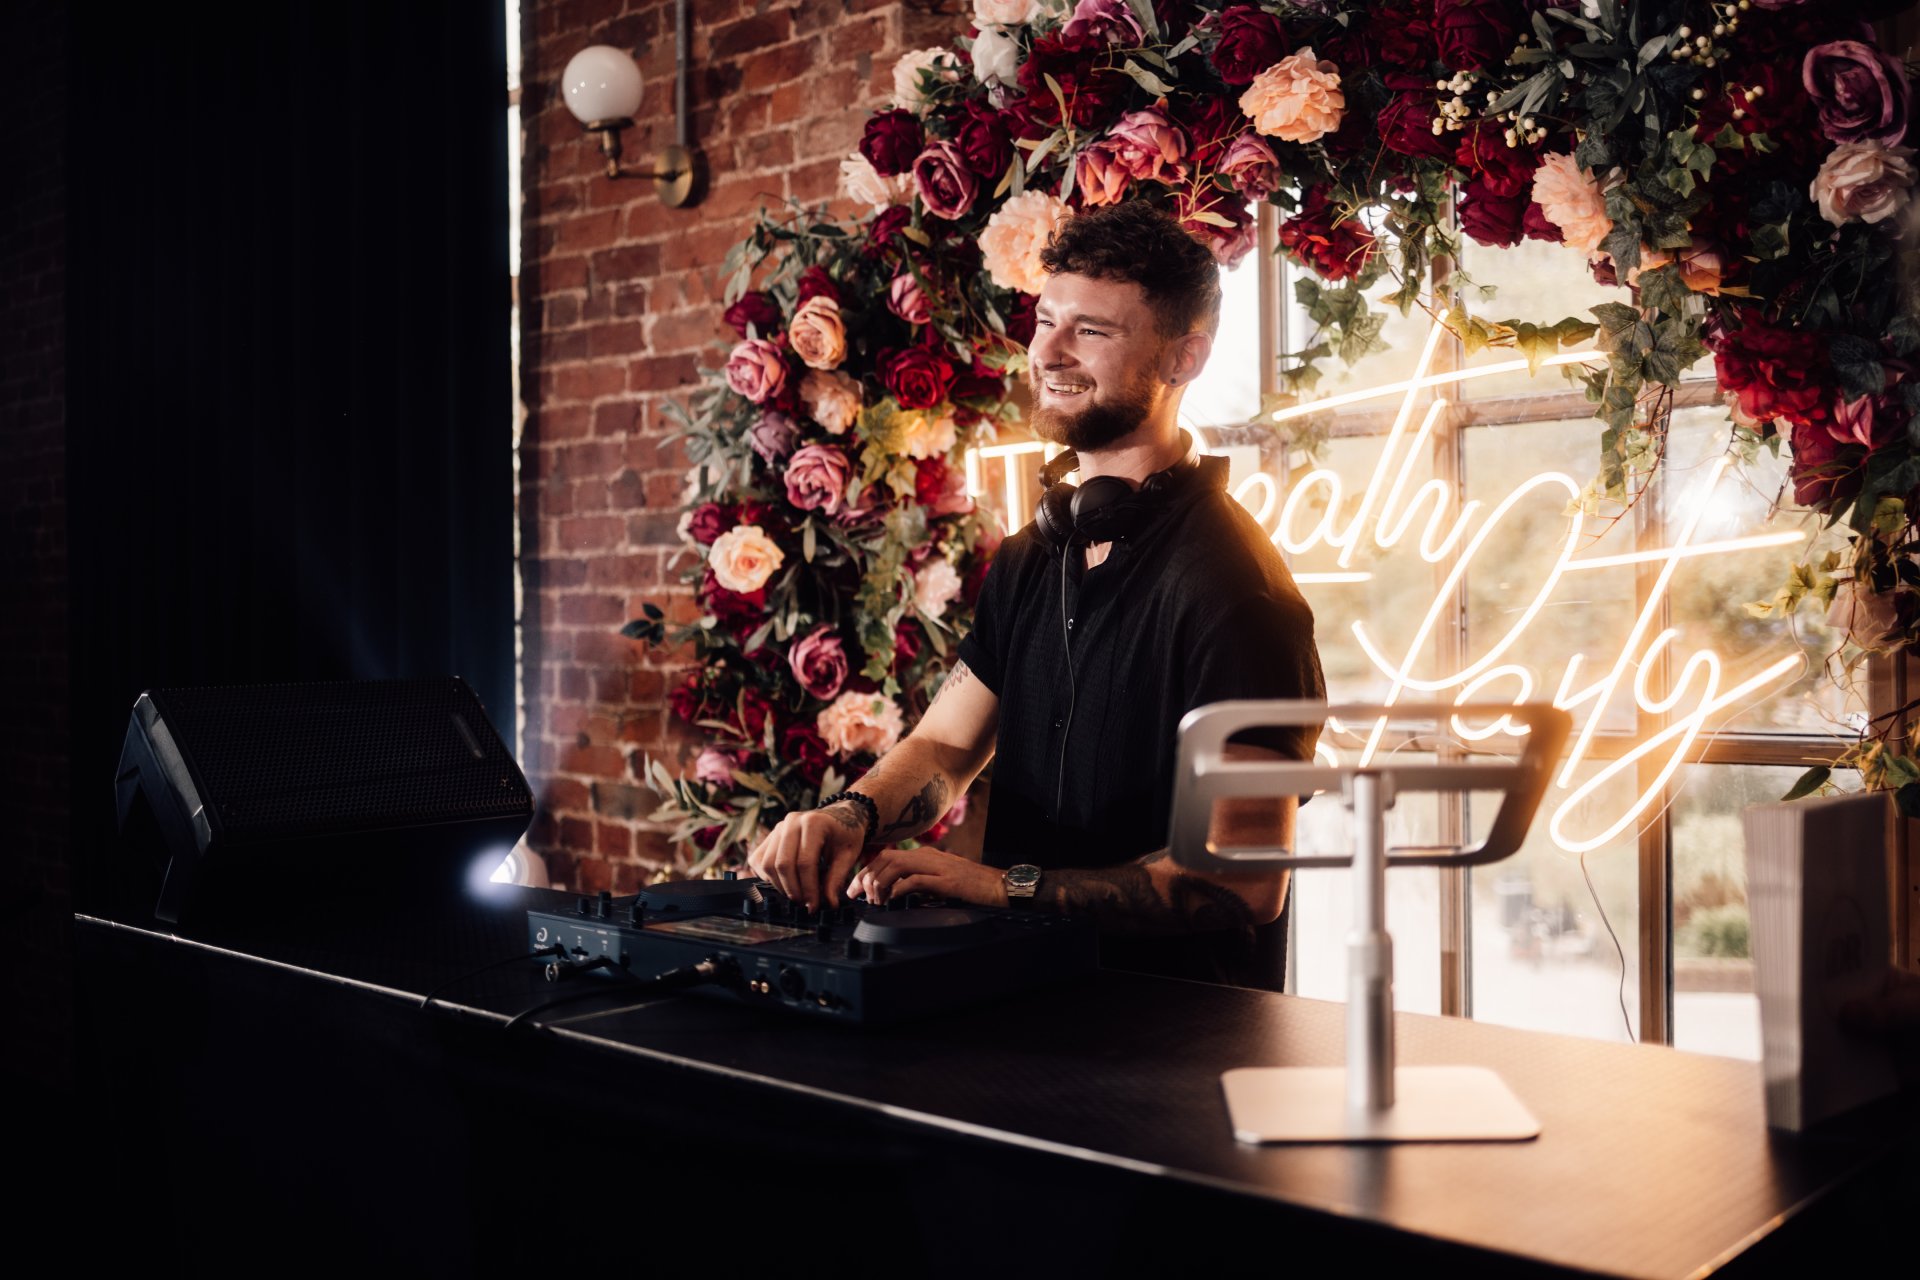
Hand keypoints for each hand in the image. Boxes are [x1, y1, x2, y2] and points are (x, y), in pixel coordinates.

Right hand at [746, 802, 868, 909]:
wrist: (838, 817)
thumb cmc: (844, 836)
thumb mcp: (848, 855)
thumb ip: (836, 879)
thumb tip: (829, 904)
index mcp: (813, 823)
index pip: (805, 862)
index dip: (808, 888)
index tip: (813, 906)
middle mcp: (791, 822)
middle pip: (782, 864)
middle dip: (793, 890)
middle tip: (804, 905)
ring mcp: (778, 828)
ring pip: (767, 864)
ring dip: (780, 886)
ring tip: (797, 895)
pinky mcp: (769, 836)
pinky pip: (759, 861)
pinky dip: (768, 877)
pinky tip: (785, 883)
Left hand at [849, 846, 1007, 907]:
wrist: (1001, 886)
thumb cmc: (973, 888)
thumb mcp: (940, 882)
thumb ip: (920, 883)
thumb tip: (895, 894)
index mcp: (926, 856)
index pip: (887, 856)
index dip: (867, 871)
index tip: (856, 889)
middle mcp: (929, 857)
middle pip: (886, 858)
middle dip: (866, 876)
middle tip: (856, 896)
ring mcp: (938, 867)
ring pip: (897, 865)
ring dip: (880, 883)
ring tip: (875, 901)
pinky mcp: (947, 881)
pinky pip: (915, 880)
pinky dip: (899, 889)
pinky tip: (892, 900)